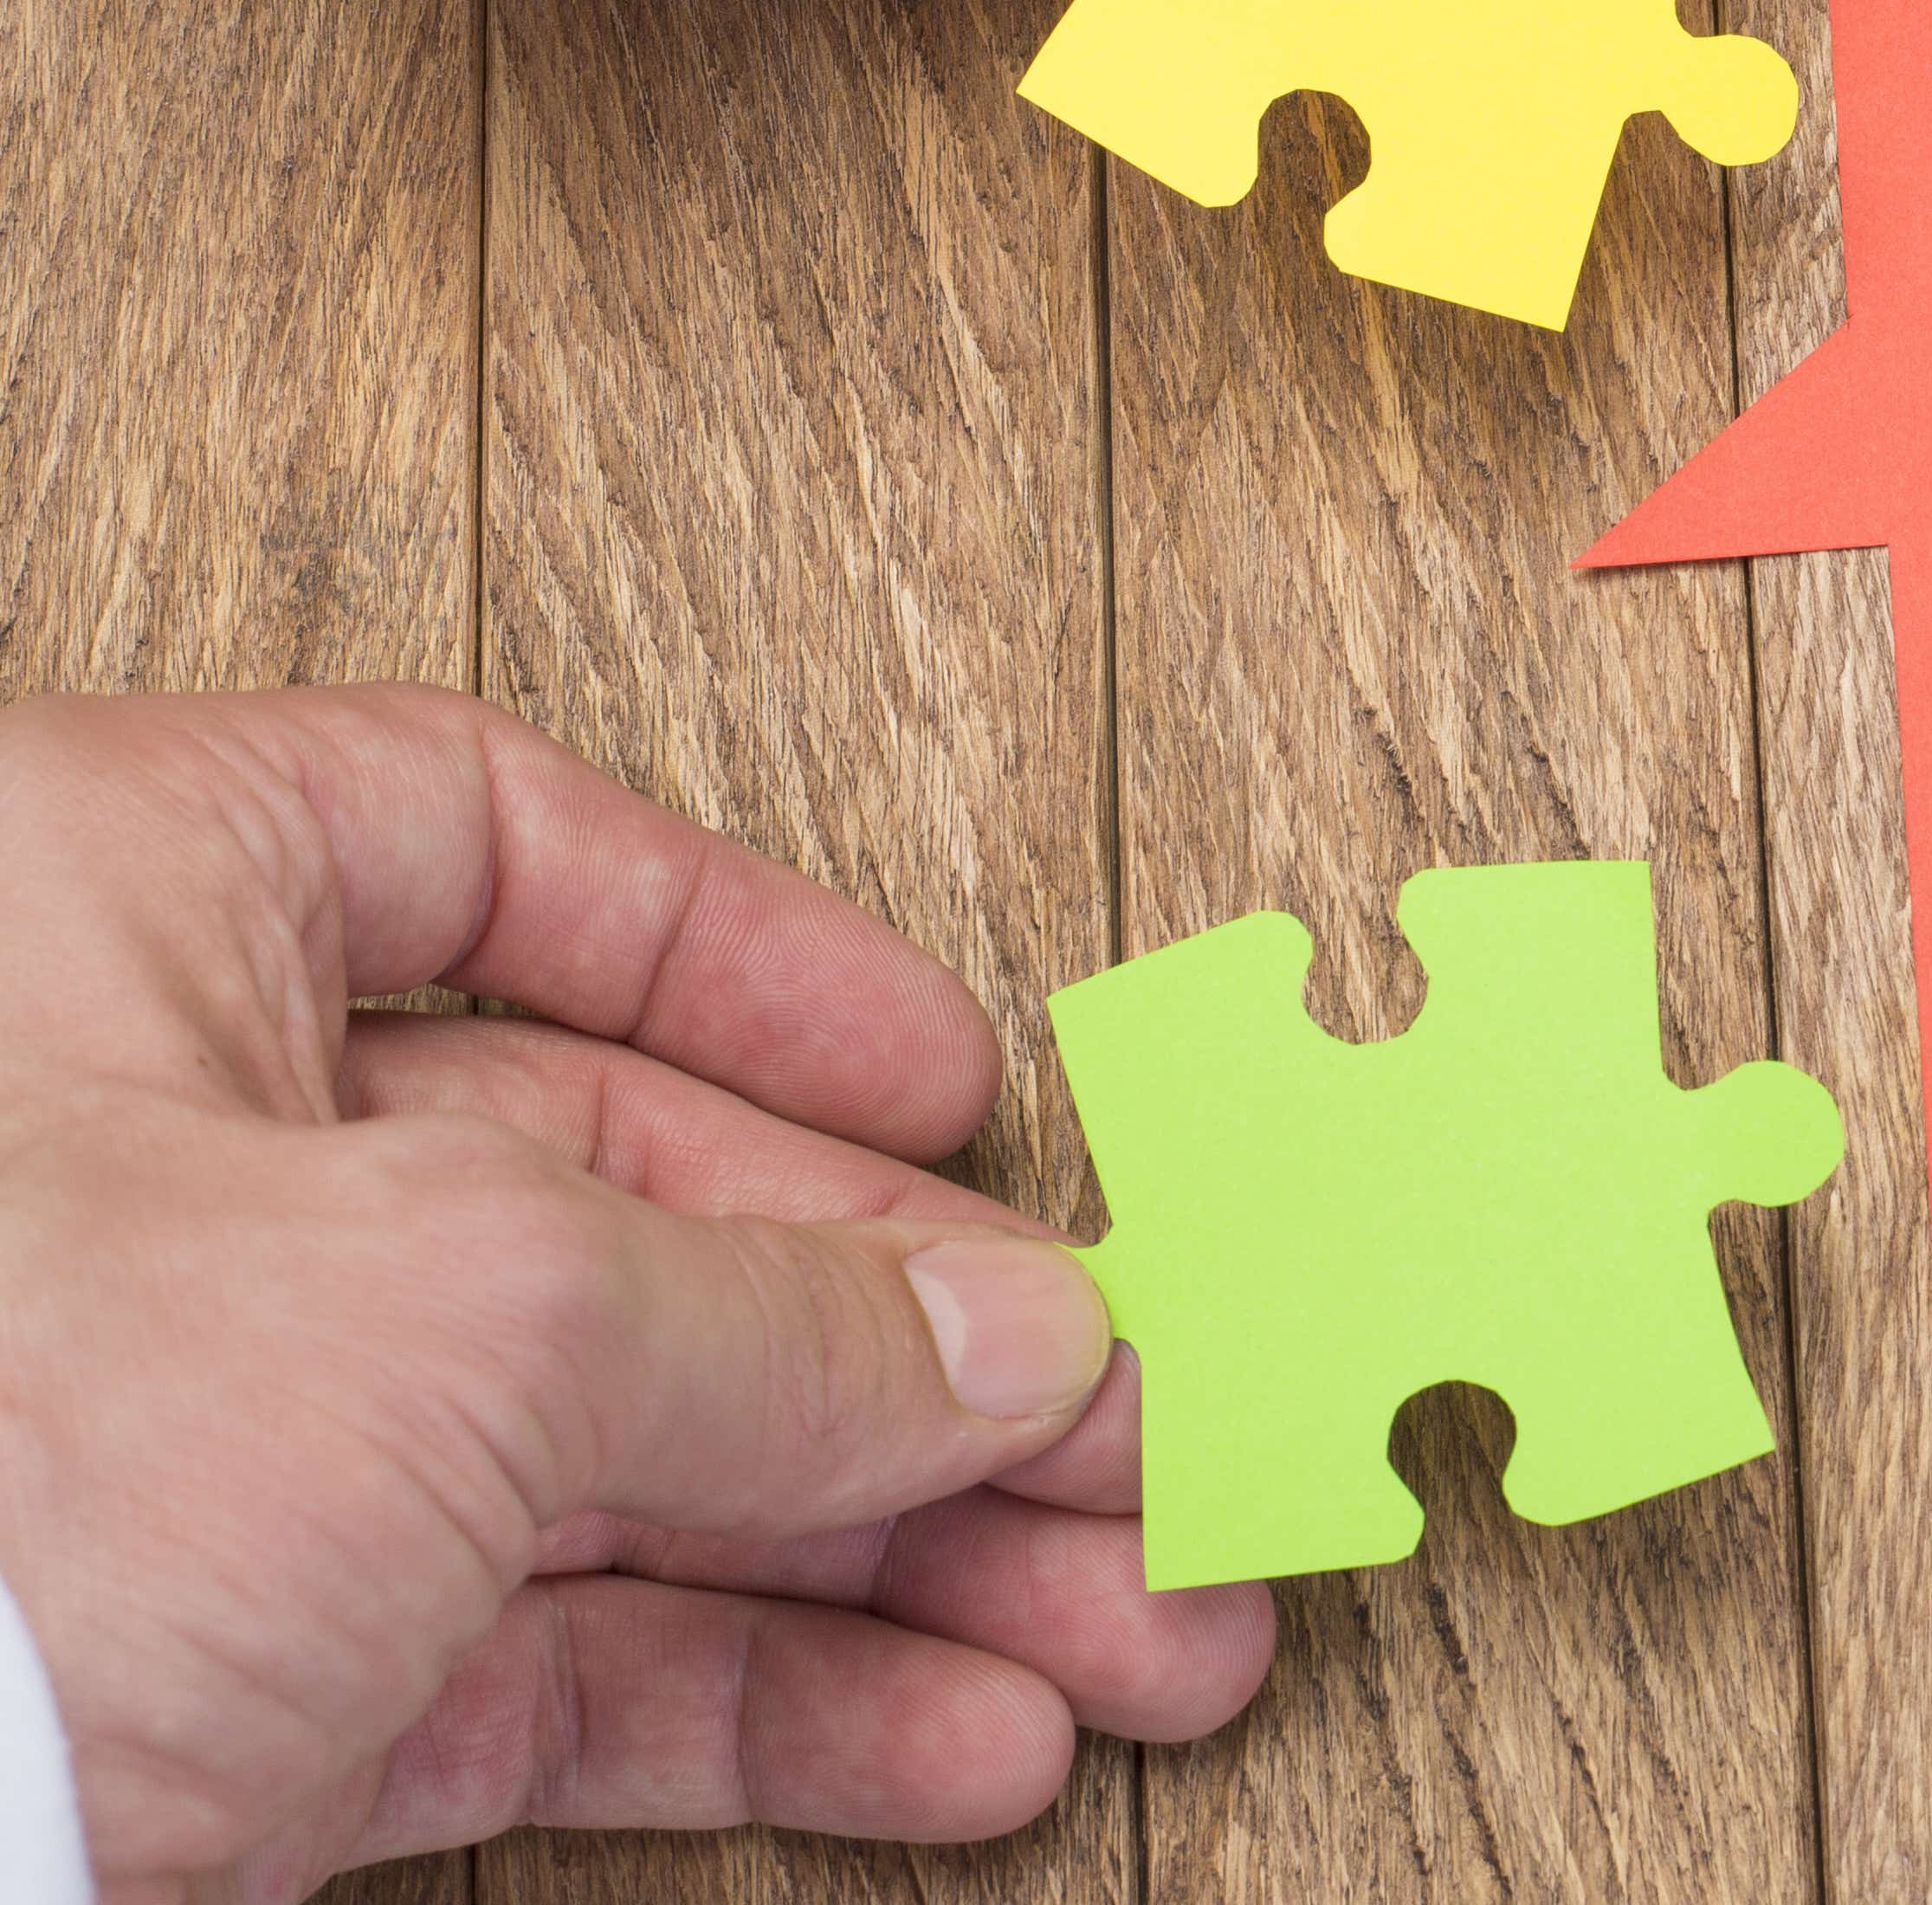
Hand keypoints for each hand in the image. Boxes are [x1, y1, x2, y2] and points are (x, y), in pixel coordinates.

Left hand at [0, 688, 1268, 1898]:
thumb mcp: (452, 1313)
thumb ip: (766, 1315)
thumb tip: (1011, 1338)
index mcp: (120, 918)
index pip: (487, 846)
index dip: (754, 956)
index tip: (959, 1091)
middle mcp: (147, 1164)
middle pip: (628, 1202)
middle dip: (929, 1350)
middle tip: (1157, 1437)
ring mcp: (181, 1444)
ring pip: (622, 1458)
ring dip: (908, 1555)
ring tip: (1139, 1634)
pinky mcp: (207, 1688)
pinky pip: (541, 1654)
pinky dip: (764, 1703)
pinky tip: (955, 1739)